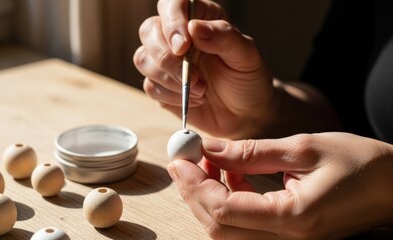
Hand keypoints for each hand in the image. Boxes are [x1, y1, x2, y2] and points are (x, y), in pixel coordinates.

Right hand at [134, 0, 274, 138]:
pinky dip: (172, 96)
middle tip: (194, 77)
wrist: (246, 114)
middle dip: (167, 58)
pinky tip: (194, 99)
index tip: (183, 46)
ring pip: (143, 59)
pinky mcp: (160, 85)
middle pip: (149, 31)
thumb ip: (224, 37)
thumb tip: (195, 28)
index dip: (172, 23)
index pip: (172, 5)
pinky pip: (150, 86)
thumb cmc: (248, 80)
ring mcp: (166, 61)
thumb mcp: (247, 56)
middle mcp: (178, 36)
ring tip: (201, 90)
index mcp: (200, 17)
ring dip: (169, 79)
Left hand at [167, 133, 392, 238]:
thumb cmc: (360, 163)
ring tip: (209, 162)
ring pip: (227, 230)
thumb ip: (251, 152)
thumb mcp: (303, 148)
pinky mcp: (288, 237)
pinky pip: (244, 226)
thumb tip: (209, 148)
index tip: (180, 158)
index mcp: (294, 219)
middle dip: (194, 192)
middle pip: (219, 226)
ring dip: (208, 196)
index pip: (225, 210)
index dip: (196, 185)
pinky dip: (228, 200)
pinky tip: (232, 174)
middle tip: (185, 160)